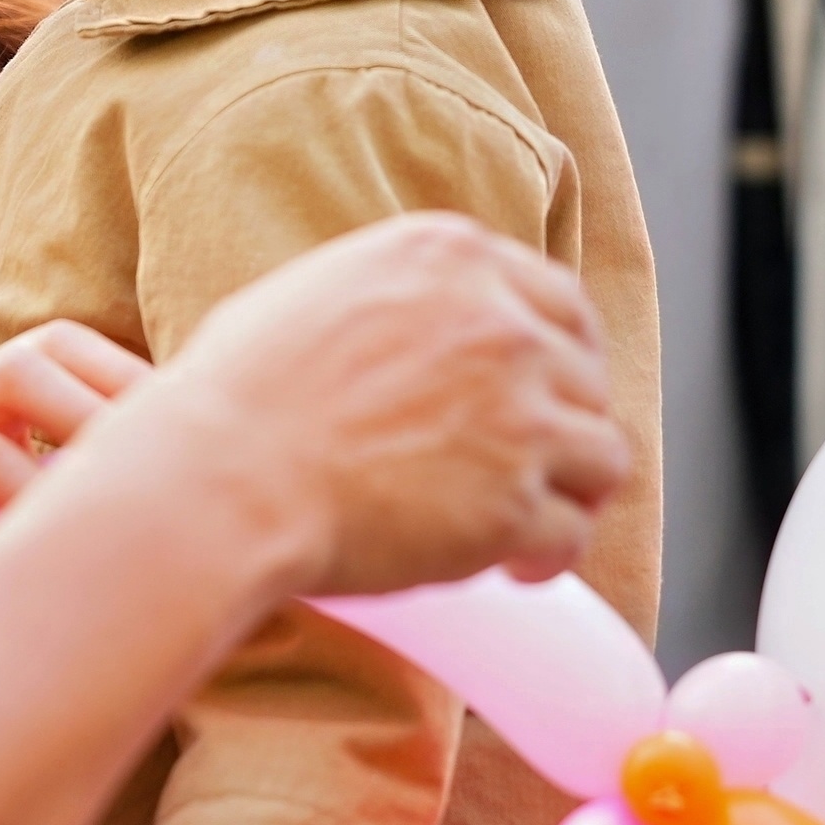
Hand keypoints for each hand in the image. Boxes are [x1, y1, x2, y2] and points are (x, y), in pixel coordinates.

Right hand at [0, 324, 146, 695]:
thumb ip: (38, 450)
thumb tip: (168, 472)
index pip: (52, 343)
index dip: (122, 375)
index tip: (186, 429)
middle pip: (19, 375)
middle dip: (95, 422)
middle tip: (159, 485)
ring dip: (54, 498)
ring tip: (109, 545)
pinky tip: (39, 592)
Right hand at [130, 212, 626, 599]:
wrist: (223, 478)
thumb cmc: (239, 393)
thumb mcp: (320, 291)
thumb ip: (400, 297)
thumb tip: (428, 331)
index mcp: (452, 257)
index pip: (559, 301)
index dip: (559, 354)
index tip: (544, 391)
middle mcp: (501, 326)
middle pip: (585, 380)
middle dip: (561, 425)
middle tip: (524, 465)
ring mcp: (519, 416)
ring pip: (602, 457)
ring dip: (570, 490)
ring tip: (528, 522)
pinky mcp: (515, 504)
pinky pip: (572, 534)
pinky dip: (548, 555)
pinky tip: (512, 566)